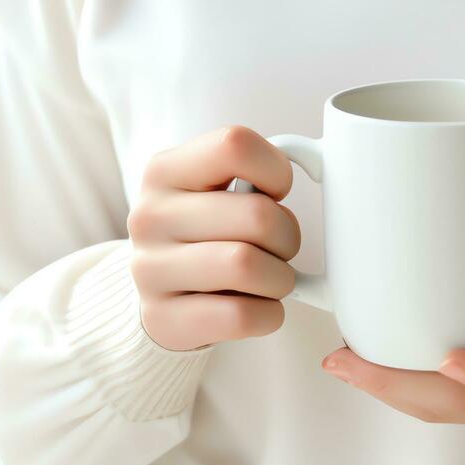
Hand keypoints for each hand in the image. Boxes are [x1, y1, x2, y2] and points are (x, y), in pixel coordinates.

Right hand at [128, 125, 301, 350]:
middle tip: (280, 246)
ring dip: (280, 278)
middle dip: (288, 235)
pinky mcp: (163, 320)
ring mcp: (149, 271)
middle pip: (257, 216)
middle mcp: (149, 217)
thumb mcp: (216, 187)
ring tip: (270, 277)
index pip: (235, 144)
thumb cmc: (209, 232)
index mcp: (164, 171)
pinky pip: (241, 315)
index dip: (276, 170)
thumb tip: (315, 161)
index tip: (276, 192)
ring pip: (247, 266)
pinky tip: (258, 306)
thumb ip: (256, 168)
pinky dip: (268, 314)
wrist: (165, 294)